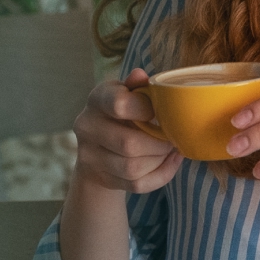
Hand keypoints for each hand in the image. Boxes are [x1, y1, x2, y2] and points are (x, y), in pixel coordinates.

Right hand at [72, 68, 183, 192]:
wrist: (99, 146)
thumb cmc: (121, 114)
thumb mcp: (127, 94)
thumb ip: (136, 86)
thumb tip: (140, 75)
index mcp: (96, 99)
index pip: (119, 105)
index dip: (146, 110)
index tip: (159, 112)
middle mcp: (86, 126)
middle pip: (129, 144)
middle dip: (159, 144)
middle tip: (173, 139)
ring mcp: (89, 155)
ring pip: (133, 168)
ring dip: (159, 160)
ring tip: (169, 150)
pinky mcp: (99, 177)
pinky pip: (135, 184)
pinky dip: (160, 175)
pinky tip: (168, 163)